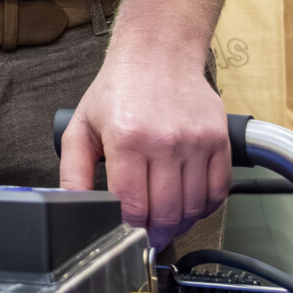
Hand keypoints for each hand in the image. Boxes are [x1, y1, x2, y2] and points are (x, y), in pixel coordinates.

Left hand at [59, 46, 229, 249]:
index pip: (133, 206)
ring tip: (167, 223)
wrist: (158, 54)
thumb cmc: (118, 90)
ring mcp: (196, 141)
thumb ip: (73, 171)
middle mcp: (164, 141)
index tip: (126, 235)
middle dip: (155, 234)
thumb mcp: (81, 127)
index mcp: (126, 139)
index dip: (130, 229)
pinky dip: (205, 207)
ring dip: (181, 224)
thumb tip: (74, 207)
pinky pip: (218, 191)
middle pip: (167, 212)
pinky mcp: (219, 140)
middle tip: (149, 238)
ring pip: (194, 207)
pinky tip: (189, 206)